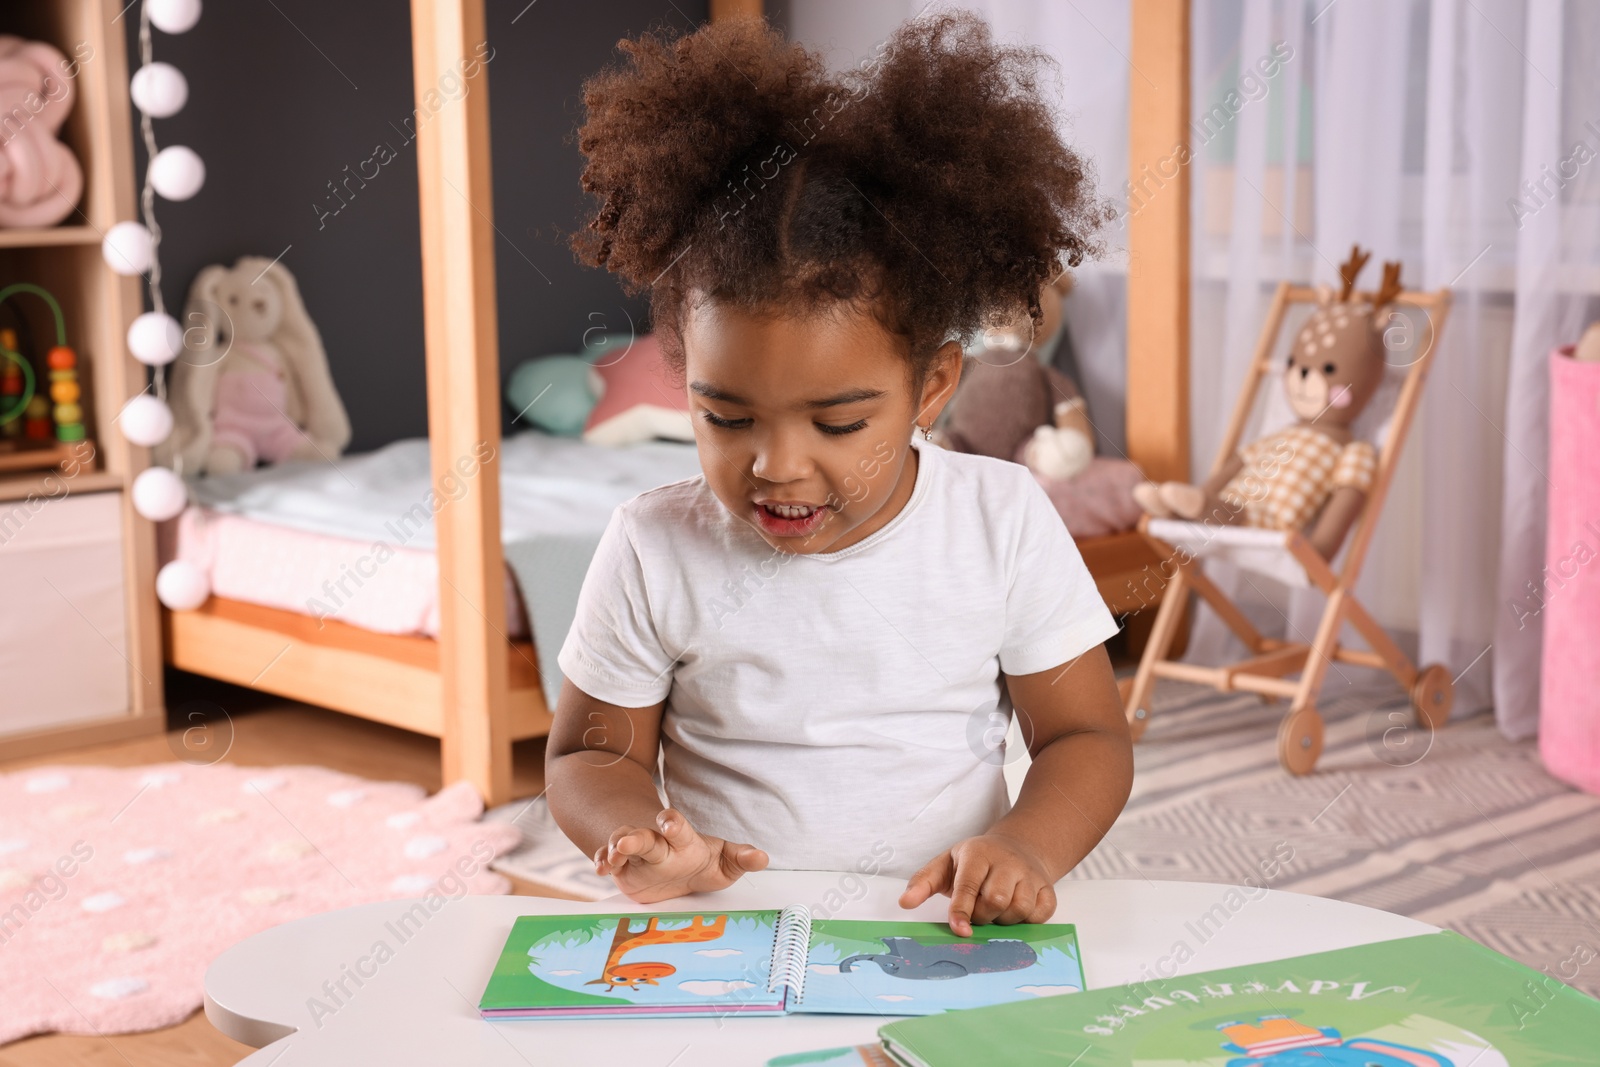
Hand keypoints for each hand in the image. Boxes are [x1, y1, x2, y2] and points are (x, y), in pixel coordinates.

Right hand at [593, 807, 768, 903]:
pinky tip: (601, 868)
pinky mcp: (624, 870)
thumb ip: (741, 859)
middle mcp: (658, 845)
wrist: (676, 871)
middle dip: (634, 837)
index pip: (678, 828)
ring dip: (613, 849)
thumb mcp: (724, 864)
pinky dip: (602, 862)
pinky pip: (608, 861)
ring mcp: (639, 856)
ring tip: (609, 859)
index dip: (672, 823)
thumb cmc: (702, 864)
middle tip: (625, 842)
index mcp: (683, 841)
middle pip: (644, 836)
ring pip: (621, 844)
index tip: (668, 821)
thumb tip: (762, 857)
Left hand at [898, 833, 1057, 935]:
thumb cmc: (976, 861)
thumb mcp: (946, 863)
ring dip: (1005, 921)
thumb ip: (923, 882)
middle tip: (978, 913)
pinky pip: (1041, 914)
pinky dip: (1028, 921)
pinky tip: (1016, 913)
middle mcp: (1007, 862)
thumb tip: (904, 902)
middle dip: (983, 917)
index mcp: (978, 854)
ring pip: (1020, 909)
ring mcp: (1030, 875)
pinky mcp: (1048, 888)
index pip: (968, 885)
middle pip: (996, 900)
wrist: (1018, 846)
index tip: (959, 931)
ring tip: (996, 912)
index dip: (962, 911)